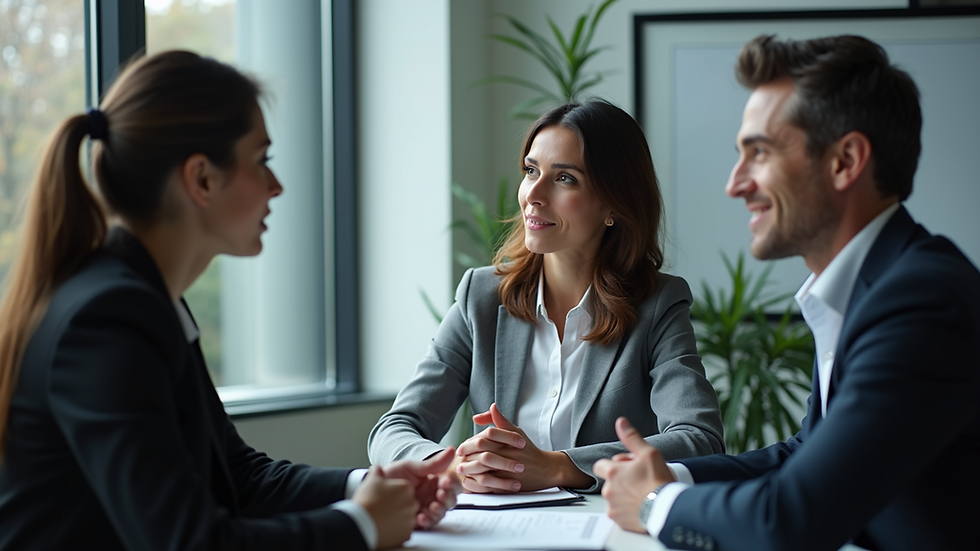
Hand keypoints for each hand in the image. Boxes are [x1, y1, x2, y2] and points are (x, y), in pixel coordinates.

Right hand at [352, 466, 417, 548]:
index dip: (394, 491)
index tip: (385, 494)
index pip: (405, 488)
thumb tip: (377, 469)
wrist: (361, 522)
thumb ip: (378, 471)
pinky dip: (396, 528)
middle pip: (408, 502)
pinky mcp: (406, 534)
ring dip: (397, 516)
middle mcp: (412, 503)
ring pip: (406, 516)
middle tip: (384, 505)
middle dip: (398, 504)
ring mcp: (410, 520)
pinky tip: (385, 525)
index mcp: (406, 488)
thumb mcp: (372, 479)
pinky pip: (403, 530)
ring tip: (383, 516)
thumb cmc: (367, 500)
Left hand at [380, 447, 462, 528]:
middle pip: (450, 499)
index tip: (445, 481)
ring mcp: (426, 507)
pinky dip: (427, 521)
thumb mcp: (412, 467)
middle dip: (448, 498)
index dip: (452, 483)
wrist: (374, 488)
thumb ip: (433, 463)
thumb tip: (452, 450)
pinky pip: (428, 523)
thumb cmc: (392, 475)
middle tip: (439, 494)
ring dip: (440, 510)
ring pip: (442, 512)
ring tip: (431, 507)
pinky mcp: (418, 519)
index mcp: (434, 481)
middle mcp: (433, 495)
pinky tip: (421, 517)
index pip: (452, 483)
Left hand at [456, 403, 589, 492]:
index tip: (461, 446)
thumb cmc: (528, 448)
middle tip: (459, 457)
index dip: (470, 442)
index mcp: (509, 440)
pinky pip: (489, 485)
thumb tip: (477, 416)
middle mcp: (509, 454)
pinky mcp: (509, 485)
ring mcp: (509, 471)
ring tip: (461, 469)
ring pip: (484, 470)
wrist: (546, 469)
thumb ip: (497, 420)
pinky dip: (476, 484)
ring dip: (470, 470)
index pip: (485, 437)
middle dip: (467, 455)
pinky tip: (469, 481)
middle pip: (482, 453)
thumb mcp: (515, 430)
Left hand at [593, 417, 675, 533]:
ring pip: (614, 498)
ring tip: (641, 495)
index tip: (625, 468)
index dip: (613, 466)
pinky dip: (627, 510)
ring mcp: (613, 507)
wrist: (667, 508)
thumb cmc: (658, 481)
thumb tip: (621, 422)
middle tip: (638, 481)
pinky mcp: (619, 521)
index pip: (600, 465)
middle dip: (620, 481)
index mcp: (612, 472)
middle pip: (609, 482)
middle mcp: (608, 490)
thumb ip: (631, 437)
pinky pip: (619, 513)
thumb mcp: (648, 453)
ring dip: (623, 496)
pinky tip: (640, 506)